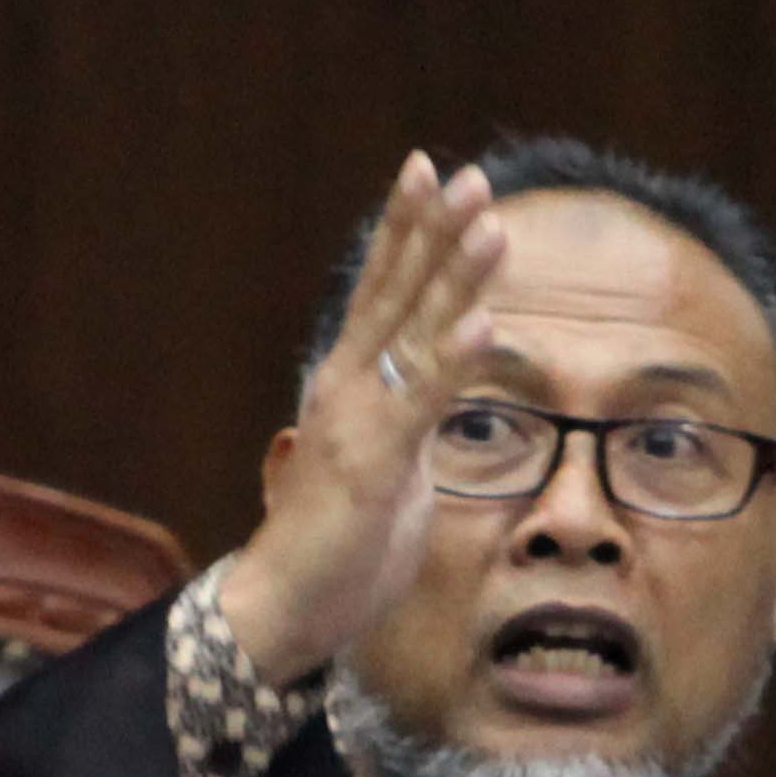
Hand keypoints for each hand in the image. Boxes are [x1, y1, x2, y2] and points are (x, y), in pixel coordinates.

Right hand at [218, 152, 505, 686]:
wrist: (285, 604)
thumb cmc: (336, 543)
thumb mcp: (387, 463)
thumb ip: (409, 416)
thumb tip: (438, 384)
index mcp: (349, 382)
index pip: (381, 290)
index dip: (406, 229)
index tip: (428, 171)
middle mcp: (348, 385)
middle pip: (396, 291)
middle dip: (433, 229)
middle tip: (467, 172)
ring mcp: (359, 419)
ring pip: (416, 332)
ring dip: (456, 275)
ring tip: (490, 224)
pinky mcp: (378, 462)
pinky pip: (425, 399)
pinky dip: (458, 357)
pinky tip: (487, 321)